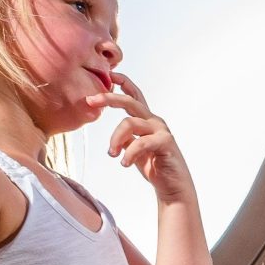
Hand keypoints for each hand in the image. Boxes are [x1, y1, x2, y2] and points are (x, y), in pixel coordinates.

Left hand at [92, 74, 195, 205]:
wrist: (174, 188)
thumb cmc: (155, 168)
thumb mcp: (135, 149)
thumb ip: (127, 138)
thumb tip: (114, 134)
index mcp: (147, 120)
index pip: (135, 95)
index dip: (123, 82)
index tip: (109, 75)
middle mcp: (155, 121)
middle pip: (130, 101)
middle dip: (108, 98)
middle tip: (90, 101)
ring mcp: (161, 131)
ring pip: (130, 123)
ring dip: (115, 138)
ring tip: (111, 154)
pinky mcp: (166, 143)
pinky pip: (141, 142)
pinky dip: (129, 153)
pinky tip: (124, 163)